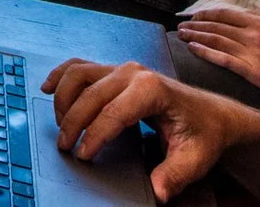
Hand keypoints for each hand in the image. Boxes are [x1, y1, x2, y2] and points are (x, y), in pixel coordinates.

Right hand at [44, 59, 242, 200]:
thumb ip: (174, 174)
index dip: (94, 136)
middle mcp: (132, 72)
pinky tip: (48, 89)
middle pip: (89, 94)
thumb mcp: (195, 158)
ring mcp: (121, 68)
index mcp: (152, 89)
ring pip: (78, 75)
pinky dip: (60, 76)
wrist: (211, 113)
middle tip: (65, 146)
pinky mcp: (114, 70)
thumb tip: (158, 191)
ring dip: (63, 100)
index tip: (83, 156)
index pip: (112, 113)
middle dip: (72, 122)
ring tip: (61, 127)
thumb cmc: (203, 133)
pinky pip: (79, 67)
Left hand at [173, 7, 259, 122]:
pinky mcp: (255, 72)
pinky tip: (192, 48)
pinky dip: (206, 52)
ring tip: (180, 34)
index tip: (194, 16)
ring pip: (217, 39)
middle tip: (180, 25)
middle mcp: (257, 33)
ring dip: (195, 35)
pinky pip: (224, 59)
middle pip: (218, 25)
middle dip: (196, 24)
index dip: (206, 14)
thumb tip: (242, 19)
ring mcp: (255, 52)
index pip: (226, 13)